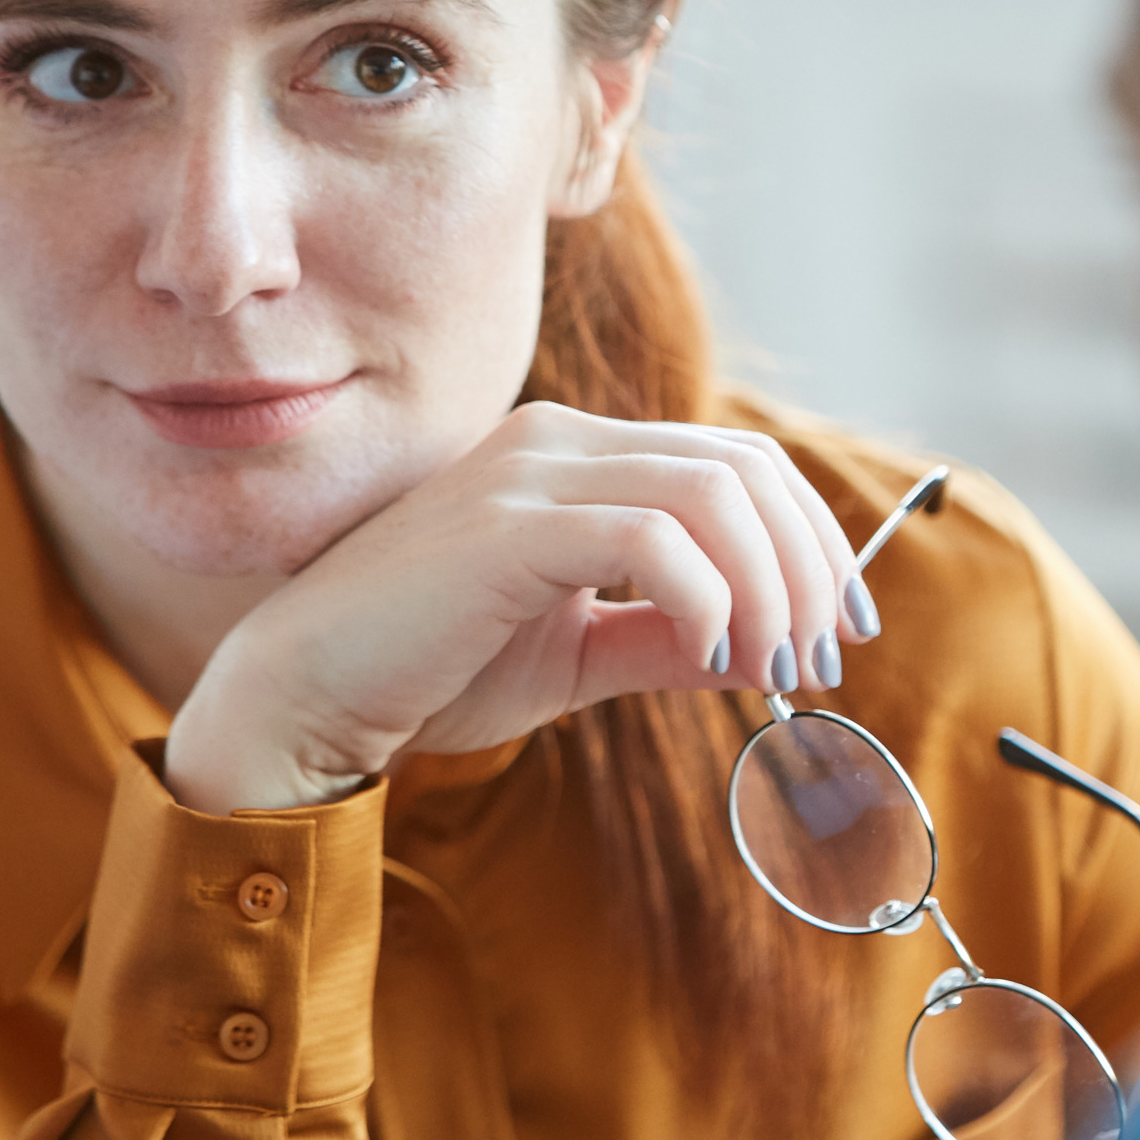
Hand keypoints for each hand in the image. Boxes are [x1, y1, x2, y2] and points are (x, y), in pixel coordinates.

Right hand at [163, 402, 874, 811]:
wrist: (302, 697)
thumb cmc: (426, 673)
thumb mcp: (576, 650)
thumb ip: (667, 636)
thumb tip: (764, 645)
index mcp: (574, 456)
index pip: (734, 461)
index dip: (808, 539)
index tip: (838, 632)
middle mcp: (558, 442)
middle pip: (743, 466)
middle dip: (808, 564)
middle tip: (823, 658)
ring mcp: (529, 472)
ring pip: (712, 493)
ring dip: (769, 586)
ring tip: (773, 668)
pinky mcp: (508, 524)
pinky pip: (650, 538)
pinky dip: (705, 599)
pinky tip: (709, 658)